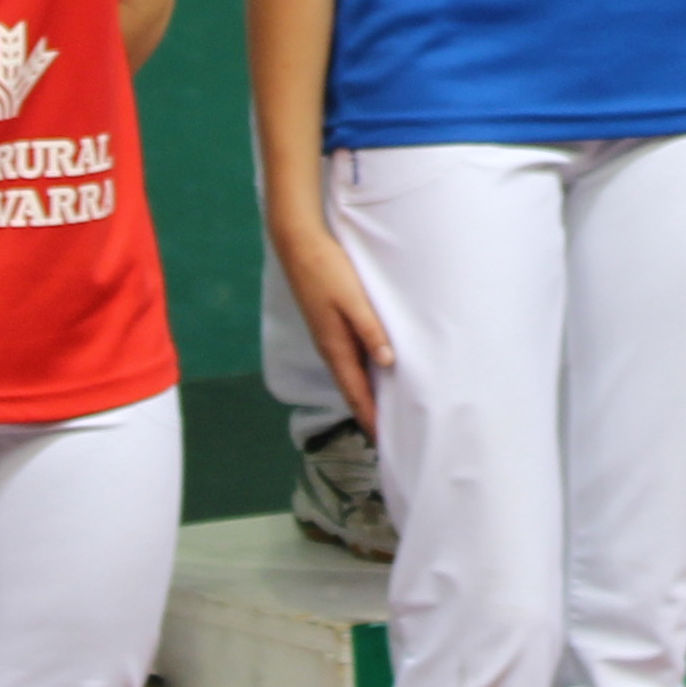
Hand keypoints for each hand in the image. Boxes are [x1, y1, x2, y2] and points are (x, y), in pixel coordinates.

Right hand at [272, 212, 395, 431]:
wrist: (298, 246)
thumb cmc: (327, 270)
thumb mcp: (353, 300)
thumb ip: (370, 330)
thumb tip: (386, 362)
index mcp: (335, 347)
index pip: (356, 393)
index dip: (369, 417)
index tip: (383, 440)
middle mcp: (329, 348)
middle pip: (352, 390)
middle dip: (367, 414)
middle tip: (387, 435)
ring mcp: (327, 338)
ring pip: (349, 376)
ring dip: (364, 396)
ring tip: (382, 412)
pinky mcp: (328, 327)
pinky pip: (347, 361)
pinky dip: (360, 376)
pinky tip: (372, 373)